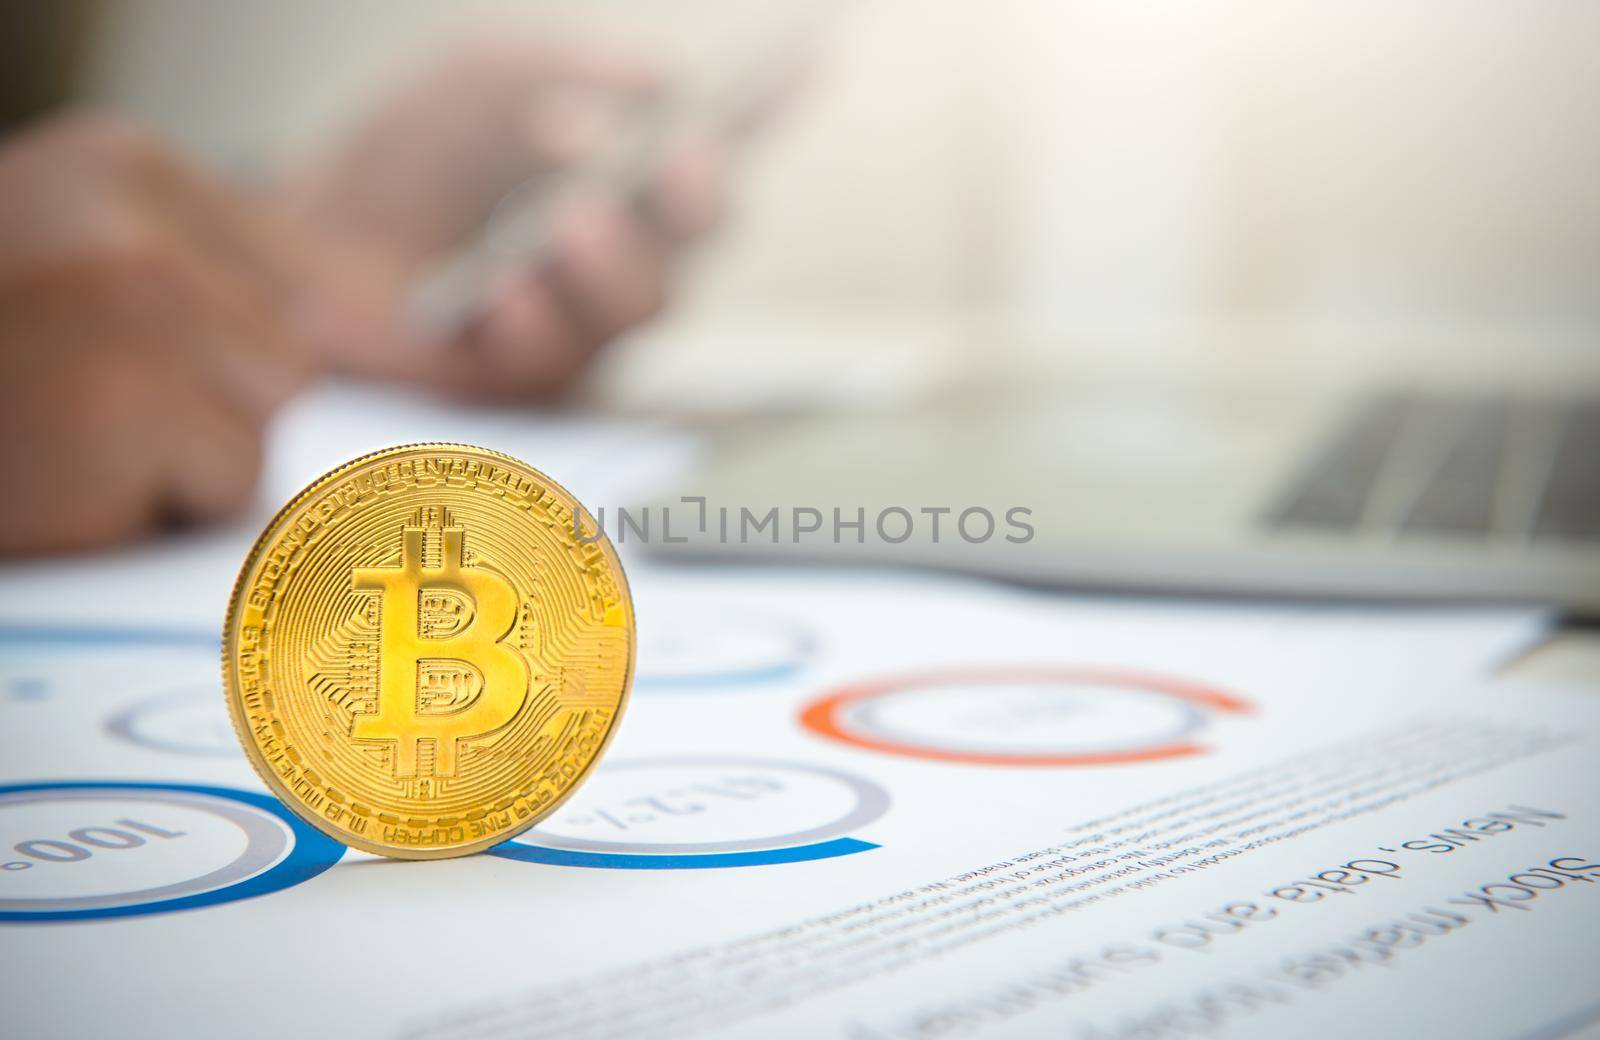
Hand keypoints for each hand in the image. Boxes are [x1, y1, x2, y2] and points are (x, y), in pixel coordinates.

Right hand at [0, 115, 317, 552]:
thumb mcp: (85, 263)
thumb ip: (221, 276)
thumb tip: (414, 317)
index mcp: (128, 166)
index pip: (292, 277)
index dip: (230, 349)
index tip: (151, 362)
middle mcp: (137, 220)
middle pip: (285, 356)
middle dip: (205, 405)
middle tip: (84, 402)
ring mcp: (134, 309)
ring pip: (263, 422)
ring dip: (181, 457)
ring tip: (69, 433)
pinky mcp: (127, 407)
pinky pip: (227, 487)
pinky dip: (151, 507)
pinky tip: (60, 473)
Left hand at [286, 34, 731, 400]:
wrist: (309, 242)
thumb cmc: (410, 157)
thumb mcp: (477, 79)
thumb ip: (562, 67)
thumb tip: (660, 81)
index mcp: (629, 167)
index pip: (715, 139)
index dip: (771, 108)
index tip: (802, 64)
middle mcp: (627, 245)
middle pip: (700, 232)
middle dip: (697, 194)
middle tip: (678, 158)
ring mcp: (584, 318)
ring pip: (645, 302)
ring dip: (613, 259)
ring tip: (571, 221)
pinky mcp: (528, 381)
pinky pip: (557, 359)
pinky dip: (533, 319)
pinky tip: (502, 293)